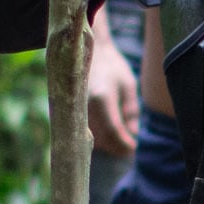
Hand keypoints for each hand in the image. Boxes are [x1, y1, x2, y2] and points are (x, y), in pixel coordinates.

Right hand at [84, 29, 140, 152]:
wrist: (88, 52)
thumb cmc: (112, 67)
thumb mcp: (128, 85)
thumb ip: (131, 110)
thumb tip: (133, 133)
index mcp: (102, 97)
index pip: (114, 128)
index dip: (124, 142)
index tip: (134, 148)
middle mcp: (85, 105)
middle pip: (102, 137)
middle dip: (116, 147)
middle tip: (129, 150)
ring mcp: (75, 109)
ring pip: (91, 137)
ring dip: (106, 145)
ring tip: (121, 145)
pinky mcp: (70, 111)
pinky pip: (83, 131)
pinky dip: (96, 138)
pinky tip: (108, 139)